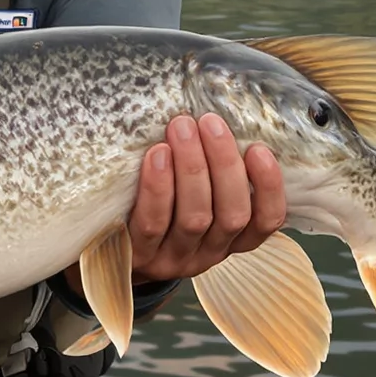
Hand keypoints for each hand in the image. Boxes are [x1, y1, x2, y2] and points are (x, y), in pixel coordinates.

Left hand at [129, 112, 286, 281]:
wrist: (106, 247)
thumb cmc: (162, 204)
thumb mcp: (196, 193)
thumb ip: (213, 167)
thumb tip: (222, 117)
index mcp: (233, 237)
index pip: (266, 221)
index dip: (269, 188)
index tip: (259, 149)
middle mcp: (209, 252)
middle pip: (231, 216)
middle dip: (225, 165)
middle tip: (211, 122)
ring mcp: (175, 258)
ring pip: (194, 218)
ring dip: (192, 169)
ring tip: (182, 127)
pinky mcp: (140, 256)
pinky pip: (153, 223)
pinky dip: (159, 188)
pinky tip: (157, 154)